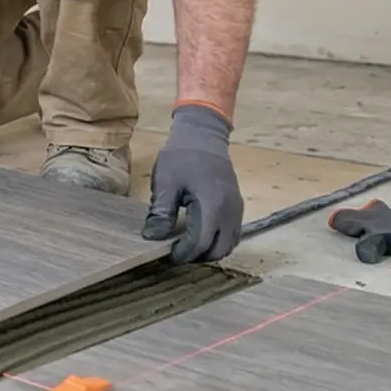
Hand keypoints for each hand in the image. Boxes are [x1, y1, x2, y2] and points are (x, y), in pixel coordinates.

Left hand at [141, 103, 243, 262]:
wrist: (203, 134)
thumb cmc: (181, 156)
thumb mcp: (165, 183)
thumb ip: (161, 212)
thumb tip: (152, 237)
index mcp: (212, 206)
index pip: (201, 244)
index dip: (183, 254)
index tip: (167, 254)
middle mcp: (231, 211)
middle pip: (219, 250)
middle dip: (198, 256)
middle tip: (176, 252)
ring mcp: (237, 209)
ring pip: (229, 244)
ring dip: (210, 250)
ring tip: (187, 246)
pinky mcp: (237, 205)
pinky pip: (233, 233)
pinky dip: (219, 240)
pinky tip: (200, 235)